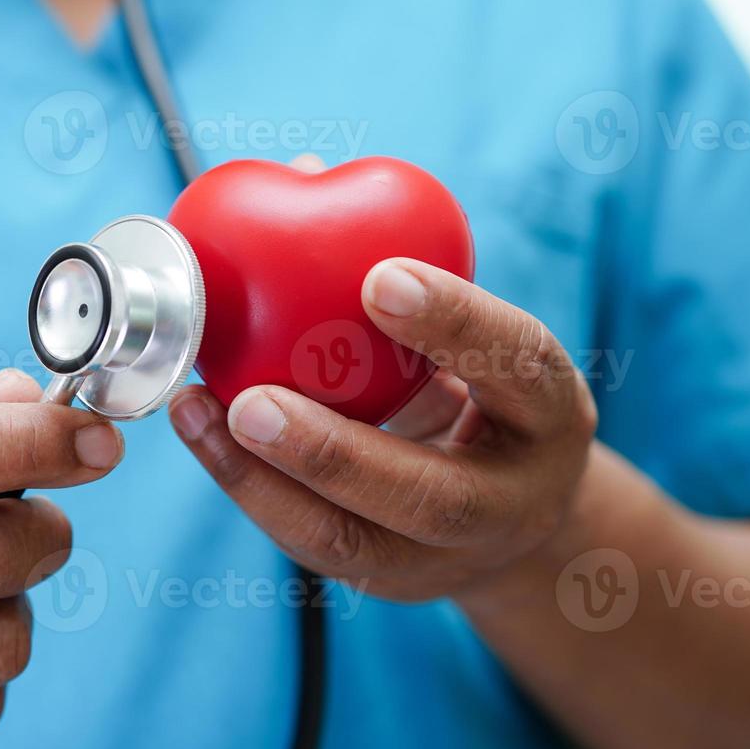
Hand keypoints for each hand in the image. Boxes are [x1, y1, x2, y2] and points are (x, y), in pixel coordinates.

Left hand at [168, 256, 597, 602]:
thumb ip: (409, 270)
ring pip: (351, 540)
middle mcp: (512, 500)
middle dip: (334, 451)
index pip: (520, 365)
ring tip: (196, 412)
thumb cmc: (484, 389)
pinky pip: (310, 544)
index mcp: (553, 413)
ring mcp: (448, 558)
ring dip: (261, 480)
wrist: (520, 512)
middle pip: (430, 495)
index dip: (456, 323)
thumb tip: (305, 166)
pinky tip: (201, 430)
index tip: (378, 276)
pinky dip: (248, 487)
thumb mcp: (480, 333)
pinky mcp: (388, 582)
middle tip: (252, 400)